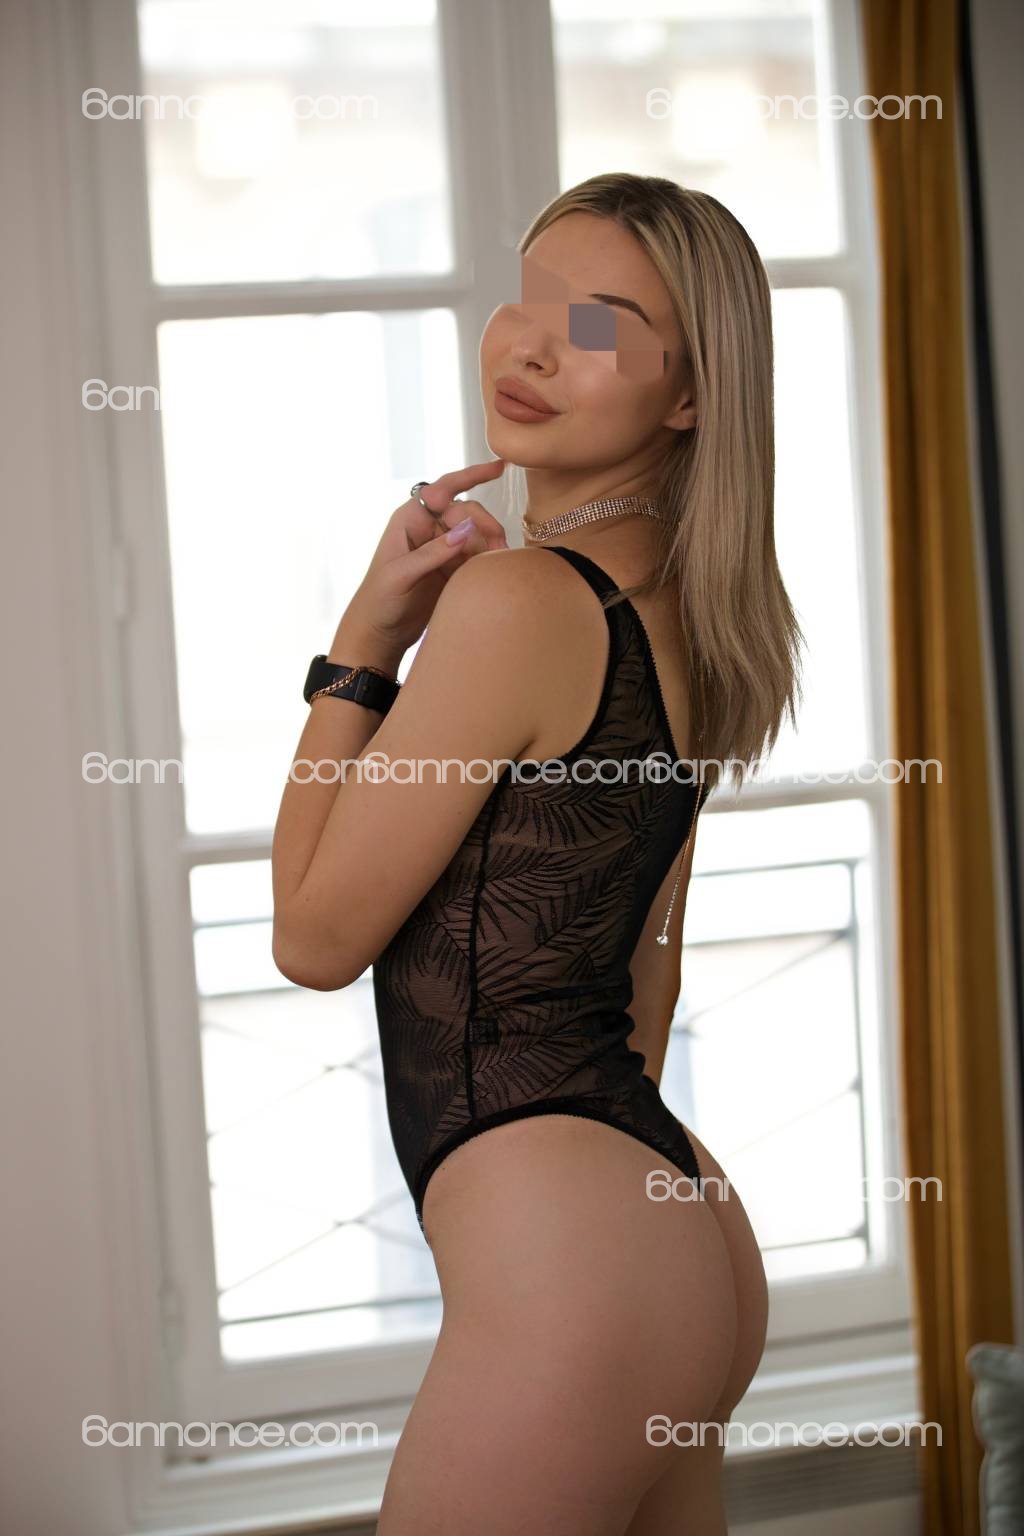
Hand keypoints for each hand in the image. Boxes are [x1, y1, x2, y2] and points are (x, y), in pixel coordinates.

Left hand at [332, 459, 507, 664]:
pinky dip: (487, 561)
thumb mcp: (401, 575)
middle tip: (498, 548)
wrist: (379, 633)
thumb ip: (432, 553)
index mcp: (410, 519)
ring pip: (476, 535)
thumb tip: (465, 531)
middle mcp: (428, 528)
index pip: (444, 489)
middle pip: (467, 513)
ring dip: (489, 545)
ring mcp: (442, 548)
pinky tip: (493, 570)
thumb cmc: (379, 600)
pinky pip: (476, 556)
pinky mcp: (452, 568)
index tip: (499, 469)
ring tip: (497, 562)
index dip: (472, 475)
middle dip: (485, 526)